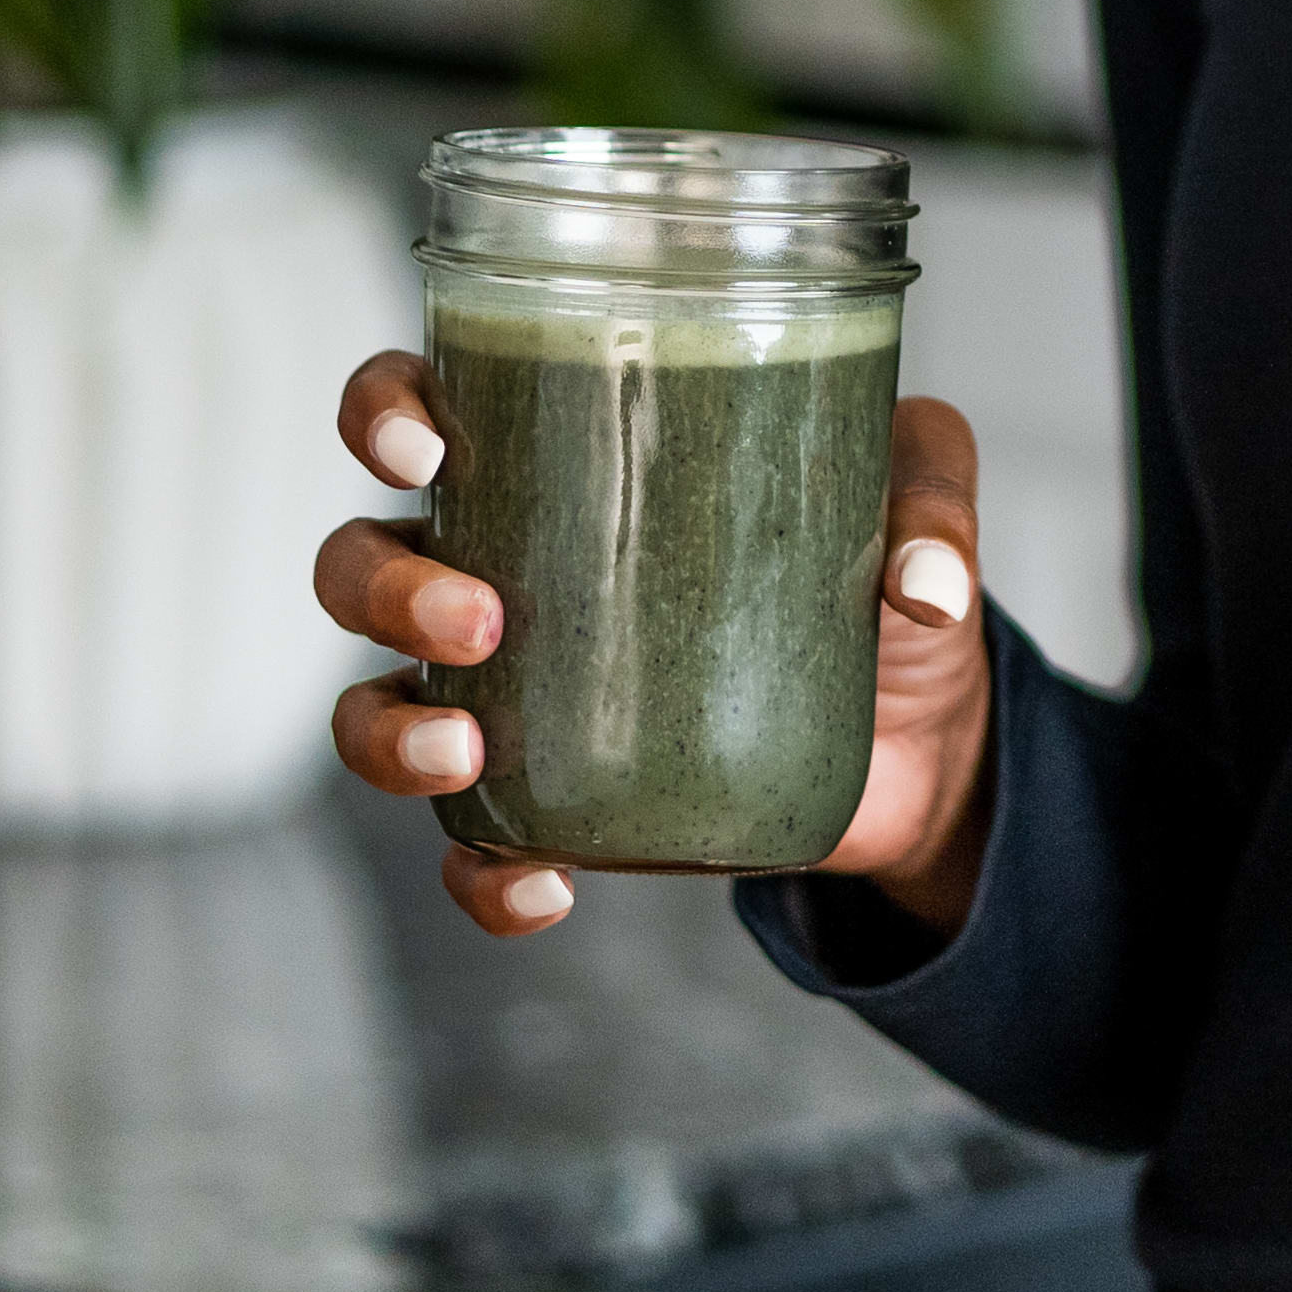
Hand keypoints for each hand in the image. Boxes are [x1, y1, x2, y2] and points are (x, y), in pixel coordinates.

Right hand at [313, 355, 999, 940]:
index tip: (425, 448)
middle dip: (388, 587)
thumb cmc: (880, 562)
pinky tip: (544, 883)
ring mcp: (518, 694)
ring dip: (389, 732)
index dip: (384, 412)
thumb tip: (922, 580)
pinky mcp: (555, 804)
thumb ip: (929, 498)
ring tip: (468, 751)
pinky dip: (480, 875)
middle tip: (483, 615)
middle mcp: (510, 568)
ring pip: (372, 704)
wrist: (920, 731)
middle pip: (363, 560)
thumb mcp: (917, 493)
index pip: (422, 408)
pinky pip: (468, 852)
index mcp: (566, 459)